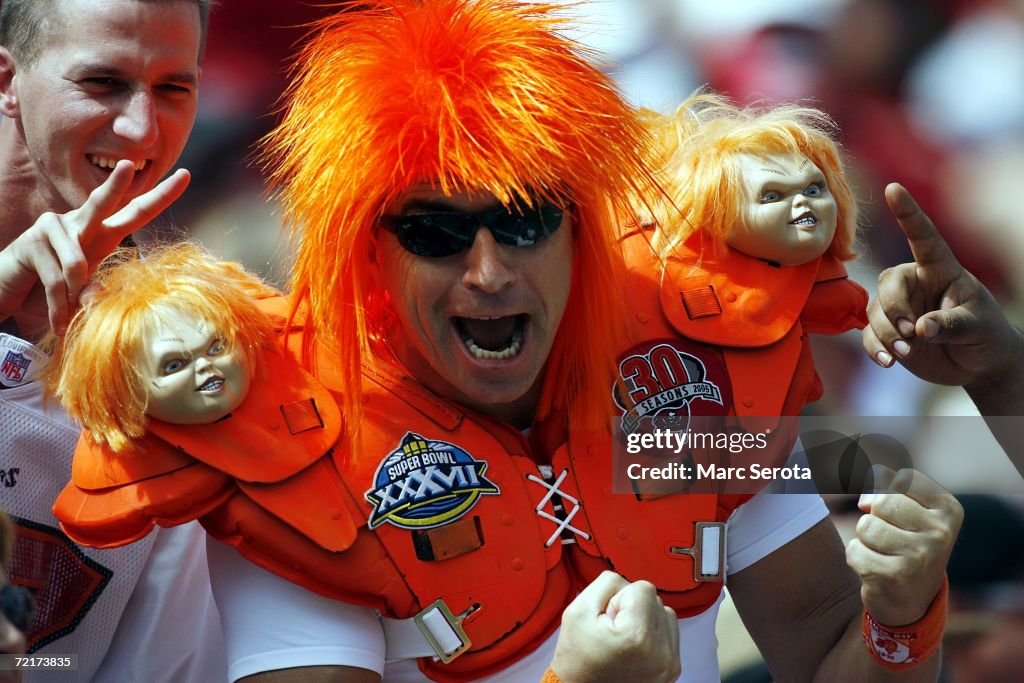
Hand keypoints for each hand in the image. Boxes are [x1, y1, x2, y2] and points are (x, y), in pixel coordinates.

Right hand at [0, 161, 189, 334]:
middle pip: (101, 203)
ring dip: (74, 296)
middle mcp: (79, 223)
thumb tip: (96, 297)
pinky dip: (59, 305)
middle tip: (127, 165)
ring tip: (68, 310)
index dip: (161, 195)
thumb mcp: (83, 292)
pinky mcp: (30, 242)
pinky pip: (56, 279)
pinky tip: (57, 319)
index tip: (186, 175)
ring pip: (76, 264)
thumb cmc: (54, 288)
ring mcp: (52, 228)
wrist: (10, 291)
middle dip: (114, 185)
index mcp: (102, 231)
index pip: (137, 211)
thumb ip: (94, 291)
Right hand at [551, 571, 679, 682]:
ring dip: (646, 620)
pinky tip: (634, 646)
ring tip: (624, 638)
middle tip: (613, 630)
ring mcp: (669, 663)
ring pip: (666, 614)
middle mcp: (660, 652)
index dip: (620, 598)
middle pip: (656, 600)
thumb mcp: (578, 610)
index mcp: (637, 635)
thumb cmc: (578, 660)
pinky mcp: (672, 669)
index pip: (643, 587)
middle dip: (634, 608)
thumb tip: (626, 580)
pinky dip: (653, 634)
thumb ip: (606, 582)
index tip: (609, 619)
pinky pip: (669, 633)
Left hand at [846, 467, 962, 626]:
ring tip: (884, 554)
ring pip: (866, 525)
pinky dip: (857, 558)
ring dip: (865, 539)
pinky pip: (854, 550)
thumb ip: (887, 489)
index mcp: (949, 510)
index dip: (887, 491)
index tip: (897, 513)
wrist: (911, 601)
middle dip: (875, 517)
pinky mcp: (895, 576)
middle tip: (890, 538)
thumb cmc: (905, 543)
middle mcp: (941, 533)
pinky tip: (876, 570)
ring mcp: (920, 556)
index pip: (903, 478)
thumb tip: (864, 501)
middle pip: (882, 502)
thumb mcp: (907, 510)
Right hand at [862, 183, 1022, 387]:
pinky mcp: (887, 332)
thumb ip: (952, 324)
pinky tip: (888, 362)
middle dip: (893, 308)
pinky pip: (868, 335)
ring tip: (904, 353)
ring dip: (885, 333)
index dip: (908, 213)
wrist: (977, 364)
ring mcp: (899, 308)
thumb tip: (922, 329)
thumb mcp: (979, 326)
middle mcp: (916, 284)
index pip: (923, 237)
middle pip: (888, 284)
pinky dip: (875, 349)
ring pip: (874, 311)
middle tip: (908, 333)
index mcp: (941, 270)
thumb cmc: (985, 334)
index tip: (893, 187)